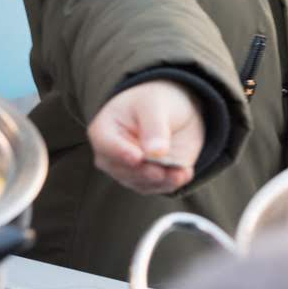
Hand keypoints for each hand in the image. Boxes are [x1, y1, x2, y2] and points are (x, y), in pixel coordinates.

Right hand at [88, 81, 205, 195]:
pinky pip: (158, 187)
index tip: (138, 157)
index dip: (122, 153)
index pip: (107, 146)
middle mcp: (112, 157)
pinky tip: (184, 174)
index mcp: (103, 131)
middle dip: (146, 172)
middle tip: (163, 170)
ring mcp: (129, 171)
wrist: (172, 110)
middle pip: (124, 170)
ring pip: (142, 182)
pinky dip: (172, 183)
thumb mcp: (154, 105)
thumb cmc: (154, 101)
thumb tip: (157, 152)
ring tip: (181, 173)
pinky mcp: (148, 180)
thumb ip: (154, 128)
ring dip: (162, 180)